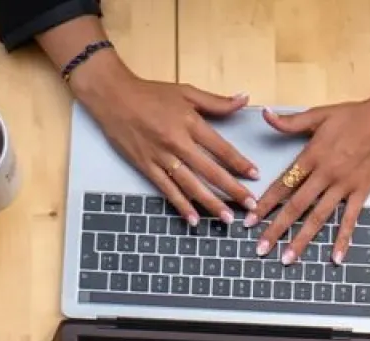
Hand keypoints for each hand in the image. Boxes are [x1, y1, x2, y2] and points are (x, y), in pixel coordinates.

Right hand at [71, 55, 257, 224]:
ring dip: (210, 203)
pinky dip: (180, 205)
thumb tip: (244, 99)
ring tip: (227, 218)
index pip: (221, 148)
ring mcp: (161, 157)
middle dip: (233, 190)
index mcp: (190, 123)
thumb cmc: (150, 93)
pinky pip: (167, 190)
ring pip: (190, 185)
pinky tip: (193, 219)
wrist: (113, 96)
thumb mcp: (186, 91)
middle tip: (250, 206)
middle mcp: (178, 143)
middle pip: (210, 171)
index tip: (255, 175)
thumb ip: (216, 101)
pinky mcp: (146, 167)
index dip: (240, 163)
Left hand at [246, 98, 369, 265]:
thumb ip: (291, 122)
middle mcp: (324, 174)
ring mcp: (343, 185)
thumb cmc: (355, 115)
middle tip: (261, 249)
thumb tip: (265, 115)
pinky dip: (343, 239)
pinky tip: (335, 258)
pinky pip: (350, 219)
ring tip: (287, 259)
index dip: (264, 204)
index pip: (282, 184)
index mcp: (311, 155)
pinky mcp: (361, 191)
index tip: (250, 221)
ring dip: (302, 240)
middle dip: (276, 229)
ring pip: (318, 217)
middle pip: (295, 206)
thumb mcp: (319, 114)